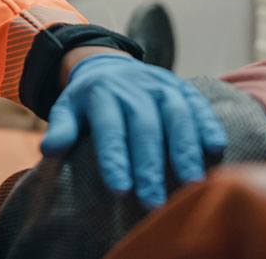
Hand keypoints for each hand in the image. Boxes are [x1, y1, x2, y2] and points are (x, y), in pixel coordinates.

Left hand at [41, 54, 225, 208]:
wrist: (109, 64)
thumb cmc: (88, 100)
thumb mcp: (67, 107)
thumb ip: (62, 127)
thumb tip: (49, 149)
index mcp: (102, 93)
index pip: (109, 127)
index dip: (115, 158)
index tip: (120, 189)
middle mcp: (134, 87)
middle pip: (145, 125)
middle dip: (150, 164)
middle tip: (154, 201)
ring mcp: (161, 84)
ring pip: (176, 114)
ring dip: (185, 149)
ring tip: (190, 183)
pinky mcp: (182, 87)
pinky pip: (198, 104)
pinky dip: (208, 125)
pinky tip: (216, 150)